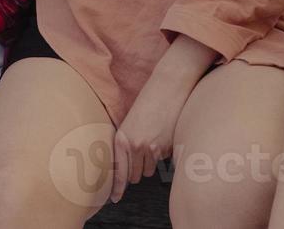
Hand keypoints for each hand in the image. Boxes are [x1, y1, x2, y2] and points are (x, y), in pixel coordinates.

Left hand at [109, 68, 191, 202]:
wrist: (168, 85)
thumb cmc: (149, 100)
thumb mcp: (131, 121)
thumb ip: (127, 141)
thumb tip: (128, 164)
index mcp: (122, 138)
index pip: (118, 171)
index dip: (116, 188)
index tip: (115, 198)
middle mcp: (135, 145)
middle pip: (134, 175)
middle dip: (137, 170)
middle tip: (141, 155)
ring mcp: (152, 148)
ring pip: (149, 170)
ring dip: (150, 162)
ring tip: (153, 140)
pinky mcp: (167, 147)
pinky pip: (163, 160)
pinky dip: (163, 153)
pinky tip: (164, 135)